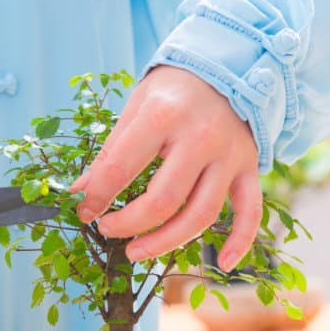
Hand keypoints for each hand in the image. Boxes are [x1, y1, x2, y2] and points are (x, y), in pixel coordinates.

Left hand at [70, 66, 261, 271]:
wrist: (226, 66)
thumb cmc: (171, 90)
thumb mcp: (134, 110)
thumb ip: (109, 154)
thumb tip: (79, 192)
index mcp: (162, 116)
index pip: (121, 169)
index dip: (96, 197)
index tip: (83, 211)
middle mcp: (201, 137)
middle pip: (163, 201)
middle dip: (127, 224)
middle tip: (106, 230)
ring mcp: (229, 155)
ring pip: (201, 215)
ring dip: (165, 243)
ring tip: (136, 252)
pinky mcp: (250, 167)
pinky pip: (250, 211)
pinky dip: (240, 241)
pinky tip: (223, 265)